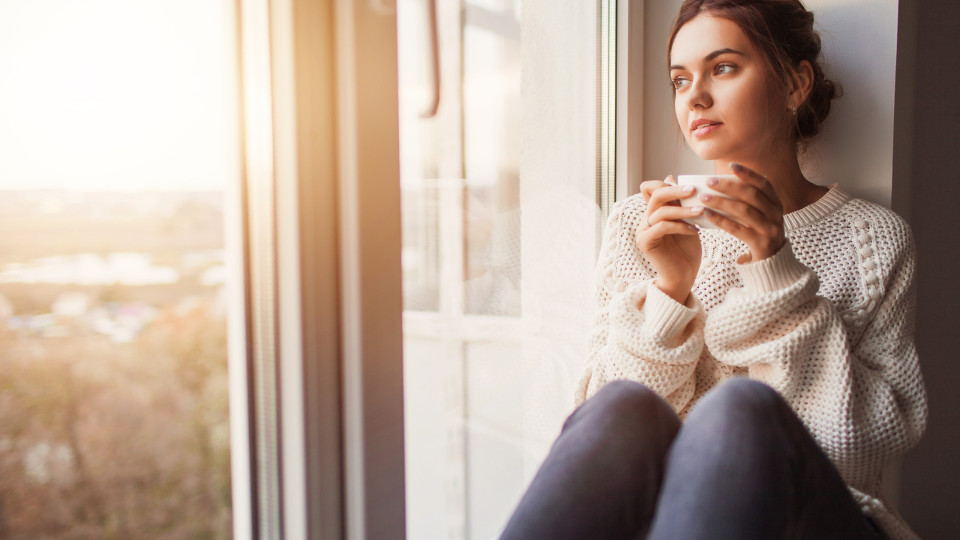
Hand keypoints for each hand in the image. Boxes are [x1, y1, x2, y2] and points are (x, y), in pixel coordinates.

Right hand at [636, 176, 701, 303]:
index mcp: (653, 213)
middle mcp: (645, 220)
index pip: (651, 189)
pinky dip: (680, 226)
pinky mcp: (646, 242)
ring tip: (701, 211)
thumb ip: (680, 203)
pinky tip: (694, 230)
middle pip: (655, 195)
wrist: (683, 277)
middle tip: (695, 190)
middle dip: (676, 191)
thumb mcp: (686, 222)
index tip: (690, 185)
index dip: (666, 184)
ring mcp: (643, 231)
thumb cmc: (686, 251)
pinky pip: (662, 227)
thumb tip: (671, 177)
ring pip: (661, 211)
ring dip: (683, 210)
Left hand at [699, 163, 785, 262]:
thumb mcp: (761, 213)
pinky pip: (737, 229)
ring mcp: (769, 229)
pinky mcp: (759, 243)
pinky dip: (720, 220)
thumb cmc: (760, 231)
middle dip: (729, 186)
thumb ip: (748, 200)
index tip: (731, 165)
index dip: (748, 174)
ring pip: (743, 211)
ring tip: (704, 197)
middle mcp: (775, 214)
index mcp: (776, 203)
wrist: (773, 260)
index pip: (764, 184)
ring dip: (722, 202)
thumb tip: (721, 182)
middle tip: (710, 181)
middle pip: (751, 195)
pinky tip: (707, 214)